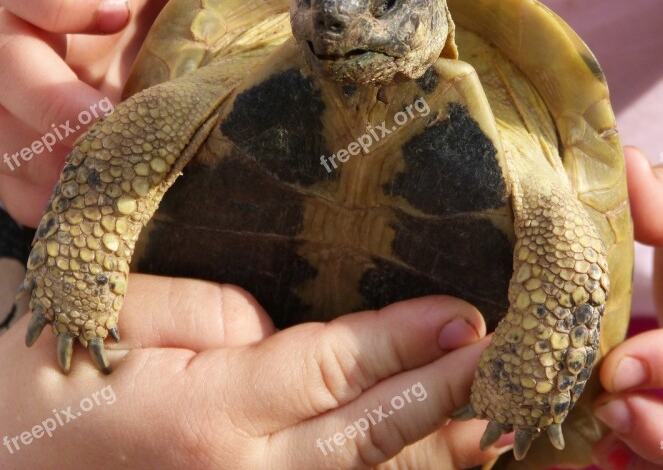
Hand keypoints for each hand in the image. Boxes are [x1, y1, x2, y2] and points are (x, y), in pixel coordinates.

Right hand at [0, 0, 302, 225]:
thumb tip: (359, 2)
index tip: (110, 9)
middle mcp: (43, 25)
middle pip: (2, 59)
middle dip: (46, 102)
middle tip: (107, 133)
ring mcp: (38, 83)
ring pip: (4, 131)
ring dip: (49, 171)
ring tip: (116, 198)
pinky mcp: (45, 136)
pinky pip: (20, 180)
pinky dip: (58, 206)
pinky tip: (112, 222)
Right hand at [1, 277, 507, 468]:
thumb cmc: (29, 377)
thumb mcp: (110, 318)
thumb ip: (209, 318)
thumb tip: (278, 335)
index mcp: (203, 416)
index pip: (333, 370)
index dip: (405, 343)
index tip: (466, 317)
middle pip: (364, 437)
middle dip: (442, 398)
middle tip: (505, 365)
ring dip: (431, 456)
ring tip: (494, 426)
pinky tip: (424, 460)